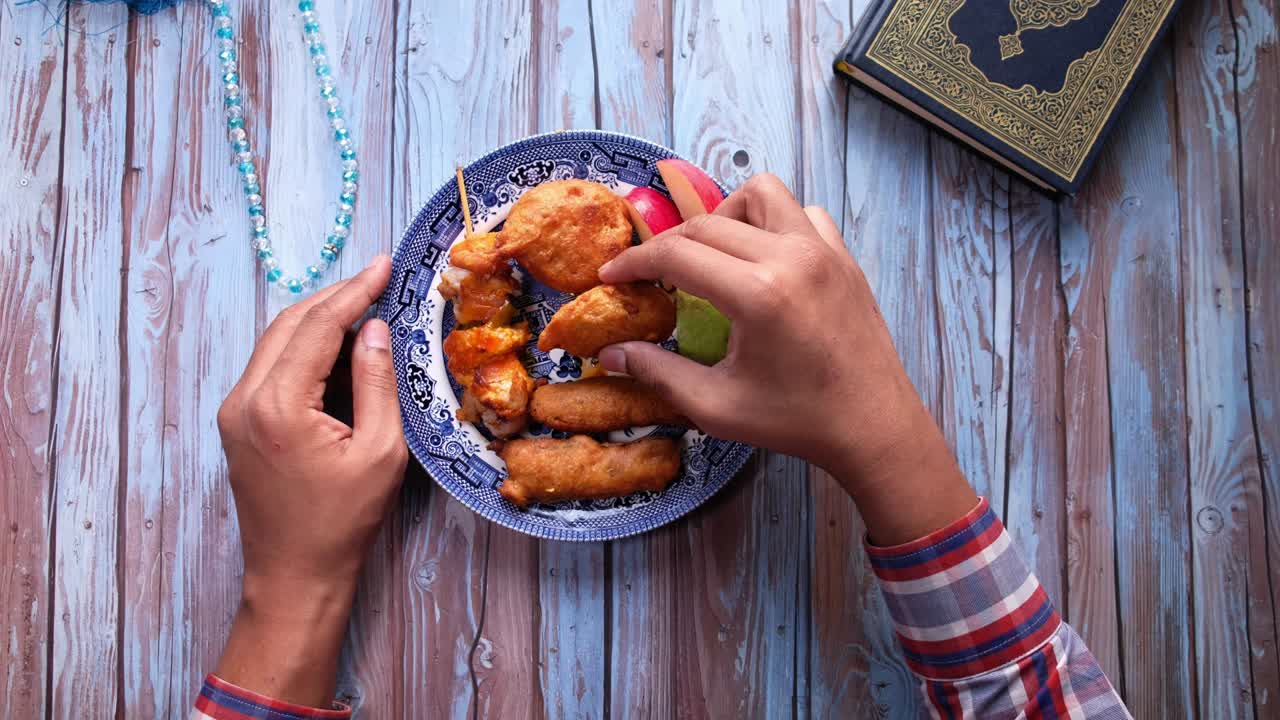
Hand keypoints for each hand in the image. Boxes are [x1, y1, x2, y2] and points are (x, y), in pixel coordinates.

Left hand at [213, 255, 406, 705]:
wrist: (294, 574)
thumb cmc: (343, 522)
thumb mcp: (380, 452)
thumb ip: (376, 383)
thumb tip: (375, 328)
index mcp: (278, 406)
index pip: (318, 326)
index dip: (355, 291)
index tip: (384, 265)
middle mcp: (244, 399)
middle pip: (289, 324)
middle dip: (335, 297)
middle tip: (378, 280)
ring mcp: (234, 411)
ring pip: (276, 341)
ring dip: (318, 320)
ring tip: (365, 308)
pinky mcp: (237, 422)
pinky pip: (271, 366)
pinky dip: (304, 347)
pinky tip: (339, 347)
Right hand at [597, 175, 975, 543]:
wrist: (874, 428)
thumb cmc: (796, 422)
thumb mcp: (717, 405)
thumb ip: (658, 373)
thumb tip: (610, 353)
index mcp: (758, 294)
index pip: (677, 254)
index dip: (635, 262)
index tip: (612, 276)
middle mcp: (792, 258)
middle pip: (709, 221)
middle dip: (669, 244)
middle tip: (652, 276)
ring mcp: (824, 252)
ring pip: (762, 193)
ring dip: (727, 214)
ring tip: (713, 254)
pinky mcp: (844, 258)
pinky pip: (803, 214)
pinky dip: (776, 224)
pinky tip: (764, 260)